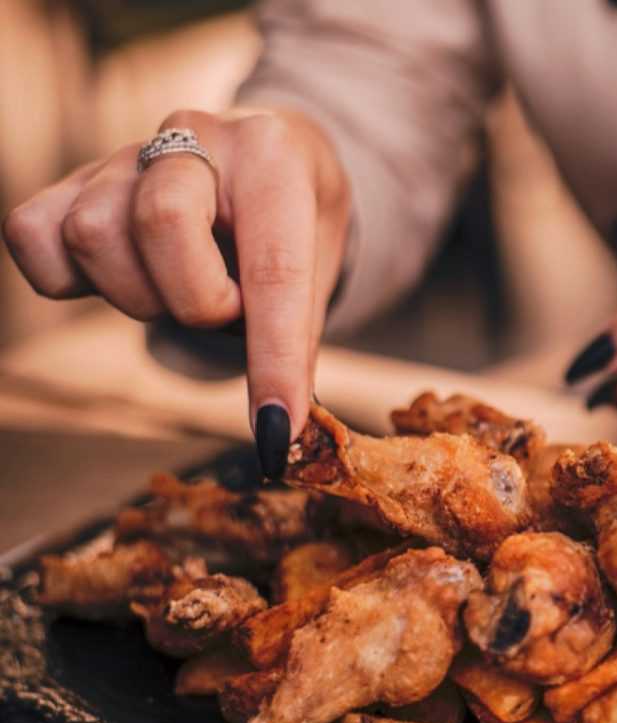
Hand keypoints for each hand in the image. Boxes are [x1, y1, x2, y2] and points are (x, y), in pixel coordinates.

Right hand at [2, 107, 350, 475]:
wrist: (270, 154)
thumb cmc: (297, 218)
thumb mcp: (321, 260)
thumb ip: (299, 335)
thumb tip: (281, 430)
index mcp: (275, 158)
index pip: (273, 267)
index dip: (274, 356)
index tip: (278, 423)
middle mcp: (194, 137)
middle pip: (159, 223)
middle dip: (196, 300)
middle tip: (225, 308)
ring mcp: (124, 154)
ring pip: (93, 235)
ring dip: (140, 294)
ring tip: (179, 286)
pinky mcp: (72, 179)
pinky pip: (34, 237)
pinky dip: (68, 280)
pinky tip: (125, 276)